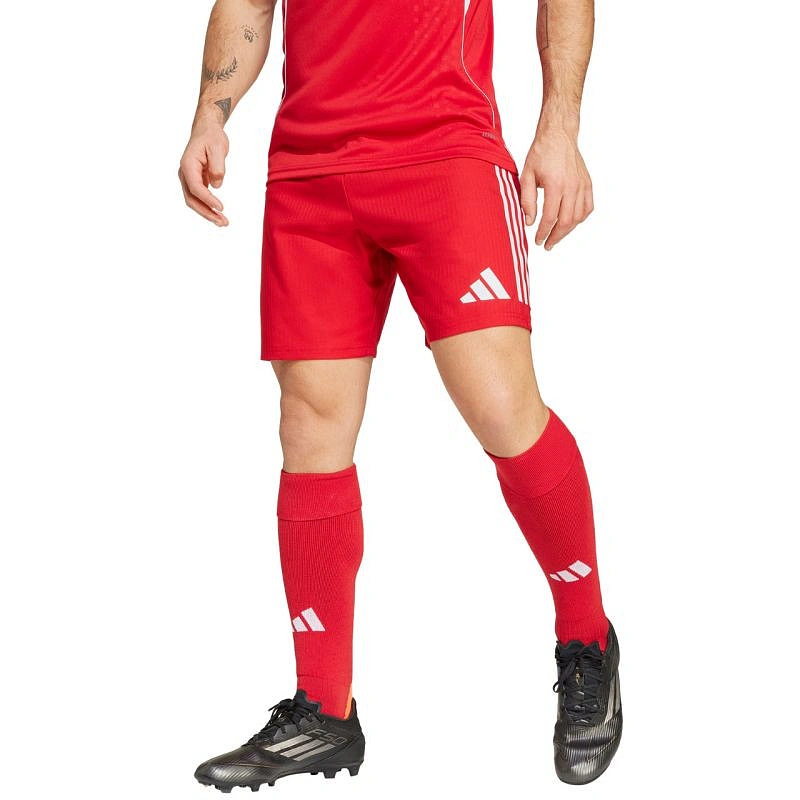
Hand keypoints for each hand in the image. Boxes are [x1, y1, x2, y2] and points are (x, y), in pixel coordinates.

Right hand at [178, 120, 229, 225]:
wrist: (206, 130)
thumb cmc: (212, 137)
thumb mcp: (218, 148)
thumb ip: (218, 166)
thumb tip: (216, 185)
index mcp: (188, 164)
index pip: (195, 187)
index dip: (208, 200)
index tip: (221, 208)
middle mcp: (185, 173)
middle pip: (192, 199)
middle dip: (206, 212)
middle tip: (223, 222)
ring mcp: (188, 178)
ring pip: (194, 201)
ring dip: (207, 213)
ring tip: (223, 222)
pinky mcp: (195, 181)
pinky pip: (199, 198)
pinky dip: (208, 207)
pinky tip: (219, 215)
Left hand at [520, 128, 592, 249]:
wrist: (559, 135)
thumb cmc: (541, 153)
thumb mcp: (526, 175)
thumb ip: (527, 200)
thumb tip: (529, 222)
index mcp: (555, 185)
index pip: (550, 218)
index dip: (543, 232)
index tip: (537, 240)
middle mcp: (571, 186)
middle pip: (566, 221)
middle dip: (555, 237)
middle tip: (546, 244)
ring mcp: (582, 185)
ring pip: (578, 217)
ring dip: (567, 231)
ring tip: (556, 236)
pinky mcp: (588, 183)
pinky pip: (588, 207)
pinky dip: (580, 219)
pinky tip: (571, 223)